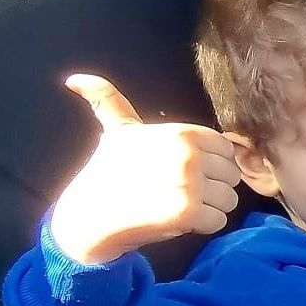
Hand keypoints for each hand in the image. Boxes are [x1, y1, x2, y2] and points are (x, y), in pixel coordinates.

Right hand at [49, 75, 242, 265]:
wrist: (90, 215)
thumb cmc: (108, 173)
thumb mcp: (116, 131)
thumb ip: (109, 100)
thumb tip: (74, 79)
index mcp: (184, 133)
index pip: (226, 151)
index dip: (210, 166)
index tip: (183, 172)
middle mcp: (189, 154)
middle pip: (231, 176)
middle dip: (211, 188)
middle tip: (178, 192)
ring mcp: (190, 183)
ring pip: (228, 200)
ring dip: (208, 209)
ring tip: (177, 206)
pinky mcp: (188, 212)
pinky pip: (218, 221)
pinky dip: (201, 226)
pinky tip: (176, 221)